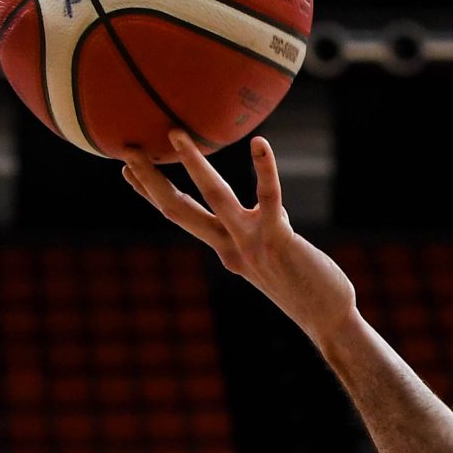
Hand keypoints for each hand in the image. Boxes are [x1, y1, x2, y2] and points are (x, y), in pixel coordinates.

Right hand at [122, 132, 357, 342]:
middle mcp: (230, 247)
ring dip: (194, 165)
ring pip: (215, 198)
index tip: (126, 170)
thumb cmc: (305, 286)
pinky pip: (269, 198)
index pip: (181, 217)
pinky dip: (264, 169)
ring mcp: (251, 243)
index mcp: (225, 250)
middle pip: (179, 210)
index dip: (151, 193)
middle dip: (151, 179)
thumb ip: (257, 233)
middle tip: (126, 149)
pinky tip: (260, 143)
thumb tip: (257, 211)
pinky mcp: (279, 238)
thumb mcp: (269, 257)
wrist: (327, 319)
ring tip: (176, 134)